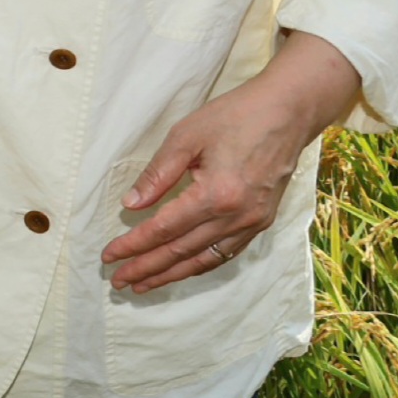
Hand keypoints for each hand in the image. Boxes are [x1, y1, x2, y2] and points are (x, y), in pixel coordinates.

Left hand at [101, 32, 361, 293]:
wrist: (288, 112)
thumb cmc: (234, 116)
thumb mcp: (186, 136)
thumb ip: (158, 174)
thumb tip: (130, 205)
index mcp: (216, 194)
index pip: (163, 229)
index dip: (134, 245)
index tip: (109, 257)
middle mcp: (236, 217)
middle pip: (181, 251)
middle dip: (147, 268)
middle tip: (118, 281)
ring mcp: (253, 222)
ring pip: (204, 259)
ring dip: (171, 275)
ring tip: (143, 284)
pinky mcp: (262, 221)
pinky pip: (225, 253)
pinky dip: (200, 265)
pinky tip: (182, 270)